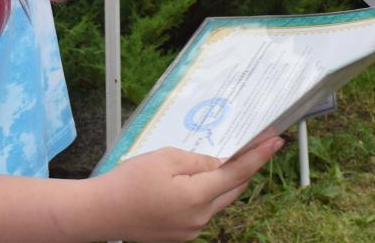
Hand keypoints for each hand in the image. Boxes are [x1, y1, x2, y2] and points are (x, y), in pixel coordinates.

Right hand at [93, 137, 282, 241]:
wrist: (98, 213)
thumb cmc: (128, 182)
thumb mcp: (167, 159)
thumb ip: (200, 161)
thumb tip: (220, 163)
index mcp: (197, 197)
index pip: (238, 173)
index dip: (259, 155)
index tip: (276, 141)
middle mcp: (199, 219)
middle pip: (232, 189)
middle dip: (246, 168)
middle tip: (256, 146)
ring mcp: (189, 231)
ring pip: (217, 201)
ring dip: (224, 181)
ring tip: (225, 159)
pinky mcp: (178, 235)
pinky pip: (202, 211)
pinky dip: (206, 194)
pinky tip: (198, 180)